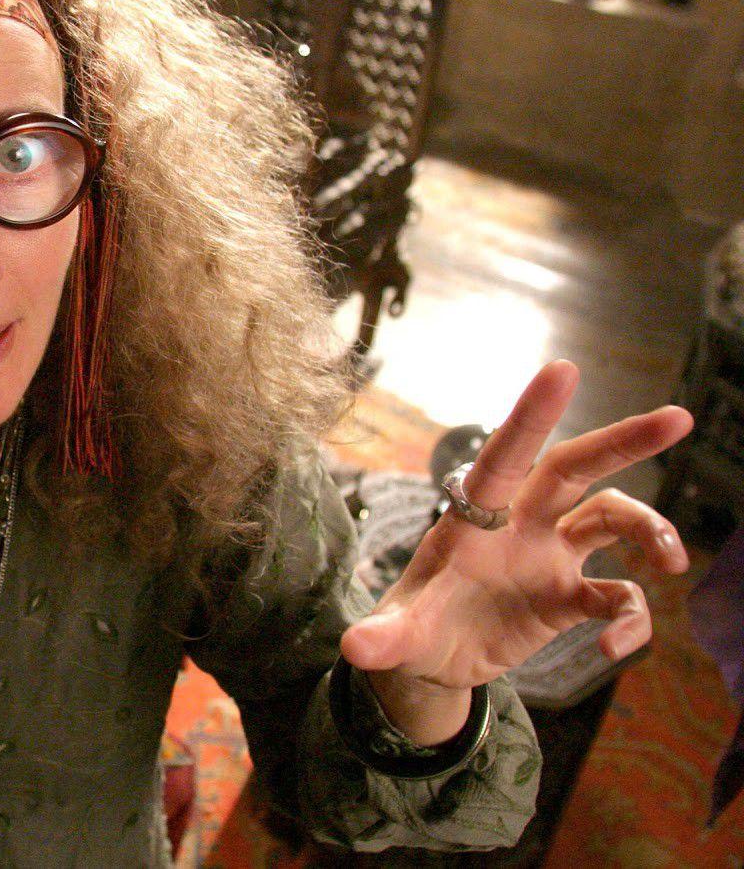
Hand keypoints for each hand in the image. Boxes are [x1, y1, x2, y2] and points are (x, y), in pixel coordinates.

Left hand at [340, 360, 692, 742]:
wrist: (429, 663)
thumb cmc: (409, 629)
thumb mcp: (394, 634)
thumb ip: (383, 638)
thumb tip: (355, 646)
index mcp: (474, 517)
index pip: (504, 456)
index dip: (532, 416)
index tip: (563, 368)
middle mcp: (517, 525)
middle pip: (575, 469)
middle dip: (624, 442)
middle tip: (678, 418)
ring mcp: (547, 558)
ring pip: (611, 519)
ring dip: (649, 531)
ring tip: (670, 562)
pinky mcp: (567, 598)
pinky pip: (617, 596)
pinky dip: (630, 619)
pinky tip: (613, 648)